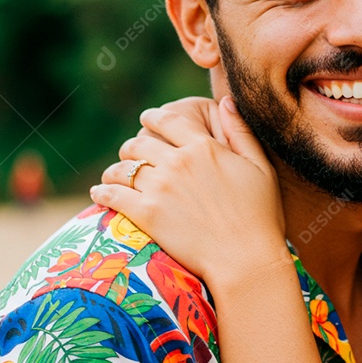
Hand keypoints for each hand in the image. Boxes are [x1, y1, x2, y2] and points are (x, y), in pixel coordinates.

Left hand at [90, 97, 287, 287]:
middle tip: (133, 154)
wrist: (246, 260)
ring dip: (117, 169)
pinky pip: (113, 194)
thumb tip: (226, 102)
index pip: (167, 119)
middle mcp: (178, 162)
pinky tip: (100, 192)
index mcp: (204, 147)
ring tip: (115, 175)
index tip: (147, 120)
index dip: (153, 117)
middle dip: (133, 146)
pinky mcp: (146, 214)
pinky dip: (103, 191)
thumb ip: (240, 132)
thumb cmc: (260, 217)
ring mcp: (160, 188)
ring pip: (123, 167)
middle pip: (139, 142)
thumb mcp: (261, 168)